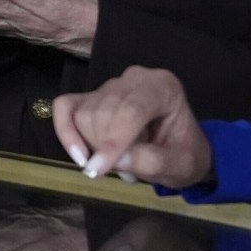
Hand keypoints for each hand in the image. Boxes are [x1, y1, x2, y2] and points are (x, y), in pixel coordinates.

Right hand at [50, 66, 213, 186]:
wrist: (181, 149)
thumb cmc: (185, 155)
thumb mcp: (180, 165)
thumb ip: (152, 161)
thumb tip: (117, 159)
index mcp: (163, 87)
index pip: (130, 108)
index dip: (112, 140)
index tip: (98, 170)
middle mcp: (134, 79)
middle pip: (102, 112)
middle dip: (105, 148)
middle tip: (129, 171)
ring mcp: (110, 85)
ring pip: (83, 114)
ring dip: (94, 147)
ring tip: (121, 163)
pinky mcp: (91, 96)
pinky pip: (65, 108)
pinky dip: (66, 131)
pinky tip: (80, 155)